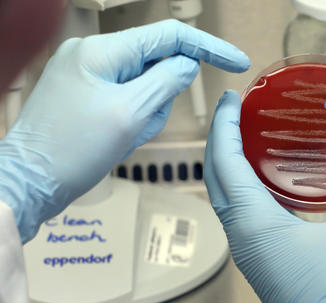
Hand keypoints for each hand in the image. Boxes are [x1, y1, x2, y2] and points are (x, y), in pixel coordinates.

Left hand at [0, 19, 249, 241]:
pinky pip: (128, 100)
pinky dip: (134, 119)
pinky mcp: (86, 94)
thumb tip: (188, 65)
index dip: (208, 47)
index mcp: (102, 51)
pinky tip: (116, 140)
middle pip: (157, 63)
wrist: (28, 184)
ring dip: (148, 114)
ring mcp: (87, 74)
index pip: (169, 35)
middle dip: (163, 98)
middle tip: (141, 127)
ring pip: (145, 85)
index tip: (238, 62)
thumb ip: (167, 82)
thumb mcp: (130, 114)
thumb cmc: (73, 150)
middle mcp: (93, 55)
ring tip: (124, 137)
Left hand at [204, 90, 325, 302]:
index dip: (224, 128)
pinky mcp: (259, 258)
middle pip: (215, 177)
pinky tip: (269, 181)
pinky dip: (244, 187)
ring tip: (247, 139)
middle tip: (236, 114)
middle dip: (220, 141)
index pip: (225, 163)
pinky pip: (240, 212)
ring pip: (225, 196)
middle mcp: (241, 233)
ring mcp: (247, 248)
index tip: (232, 101)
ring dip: (228, 165)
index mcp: (253, 222)